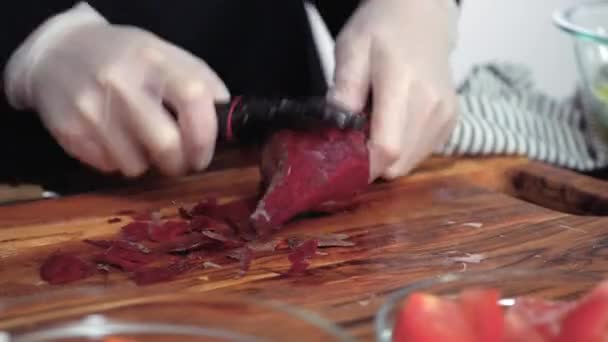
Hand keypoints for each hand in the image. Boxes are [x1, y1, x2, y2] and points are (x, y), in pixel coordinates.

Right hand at [4, 3, 228, 176]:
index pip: (193, 98)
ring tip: (140, 142)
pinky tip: (114, 139)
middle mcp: (120, 82)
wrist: (58, 53)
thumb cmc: (125, 58)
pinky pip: (109, 168)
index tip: (203, 153)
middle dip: (179, 164)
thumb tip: (227, 121)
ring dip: (147, 164)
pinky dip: (119, 162)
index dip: (205, 135)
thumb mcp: (165, 55)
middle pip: (166, 144)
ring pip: (136, 165)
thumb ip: (200, 83)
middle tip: (180, 162)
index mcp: (153, 59)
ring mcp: (91, 108)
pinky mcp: (69, 131)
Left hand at [329, 0, 459, 180]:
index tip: (343, 158)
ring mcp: (444, 115)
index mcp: (402, 85)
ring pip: (409, 163)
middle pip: (398, 163)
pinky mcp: (450, 122)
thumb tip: (336, 129)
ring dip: (387, 155)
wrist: (421, 17)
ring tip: (375, 122)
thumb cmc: (382, 30)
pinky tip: (394, 122)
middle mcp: (431, 105)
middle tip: (355, 134)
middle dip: (371, 160)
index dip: (362, 164)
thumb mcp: (351, 50)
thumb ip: (344, 89)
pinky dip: (403, 147)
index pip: (387, 148)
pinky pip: (420, 154)